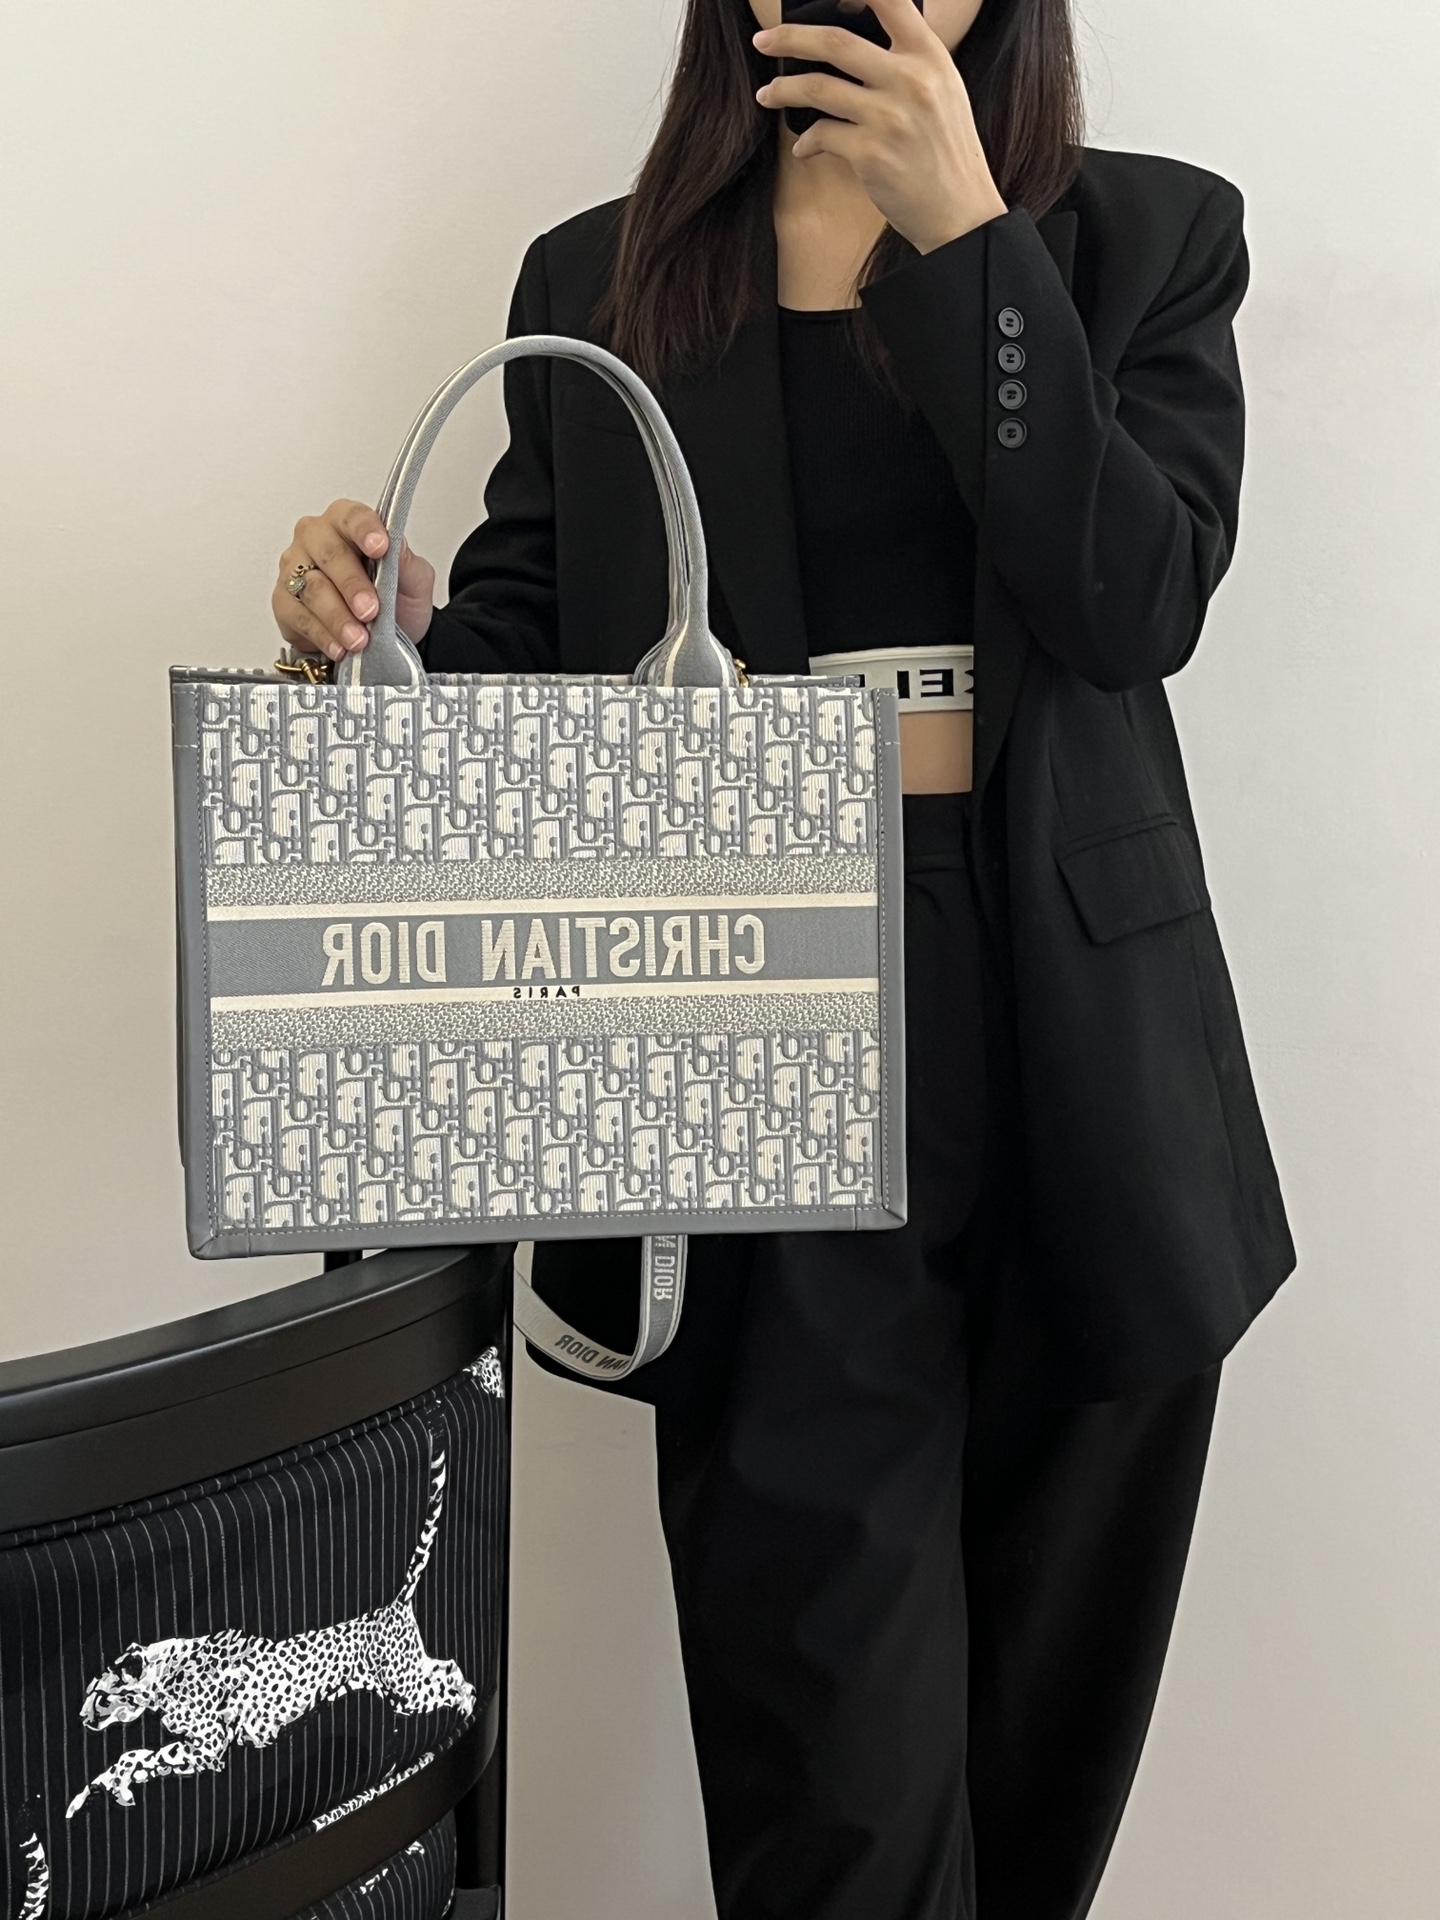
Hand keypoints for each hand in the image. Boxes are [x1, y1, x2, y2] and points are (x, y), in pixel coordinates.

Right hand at [272, 500, 435, 663]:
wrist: (383, 640)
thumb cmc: (394, 600)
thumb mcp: (414, 582)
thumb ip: (407, 564)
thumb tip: (397, 548)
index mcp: (347, 523)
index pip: (352, 517)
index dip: (365, 530)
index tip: (380, 548)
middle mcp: (315, 539)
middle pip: (329, 554)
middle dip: (352, 585)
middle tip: (370, 610)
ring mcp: (294, 569)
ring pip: (312, 589)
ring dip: (337, 618)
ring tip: (358, 639)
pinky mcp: (284, 602)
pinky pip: (299, 617)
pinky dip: (322, 635)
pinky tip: (339, 647)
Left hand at [753, 0, 1006, 253]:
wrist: (960, 213)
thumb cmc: (947, 152)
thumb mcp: (944, 90)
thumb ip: (910, 61)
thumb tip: (860, 40)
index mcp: (930, 56)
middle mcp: (911, 80)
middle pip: (835, 40)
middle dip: (789, 38)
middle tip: (763, 40)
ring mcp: (889, 118)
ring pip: (817, 88)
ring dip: (783, 90)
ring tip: (767, 93)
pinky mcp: (870, 155)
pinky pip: (821, 135)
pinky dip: (806, 142)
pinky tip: (803, 148)